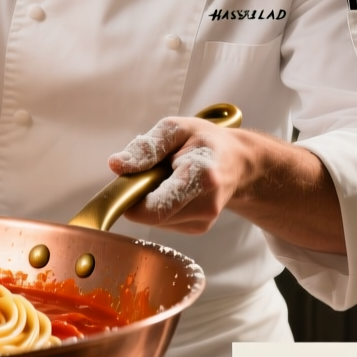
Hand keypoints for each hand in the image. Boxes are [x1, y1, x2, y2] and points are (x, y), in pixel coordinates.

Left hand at [108, 116, 245, 233]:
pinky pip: (164, 222)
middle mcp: (205, 205)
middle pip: (152, 215)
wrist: (239, 162)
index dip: (131, 200)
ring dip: (151, 201)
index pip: (155, 209)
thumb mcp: (176, 129)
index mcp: (201, 176)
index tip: (127, 183)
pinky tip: (175, 190)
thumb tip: (117, 165)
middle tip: (151, 173)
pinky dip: (161, 206)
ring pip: (156, 221)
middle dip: (141, 196)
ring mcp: (203, 221)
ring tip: (167, 179)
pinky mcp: (198, 228)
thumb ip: (146, 147)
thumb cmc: (207, 142)